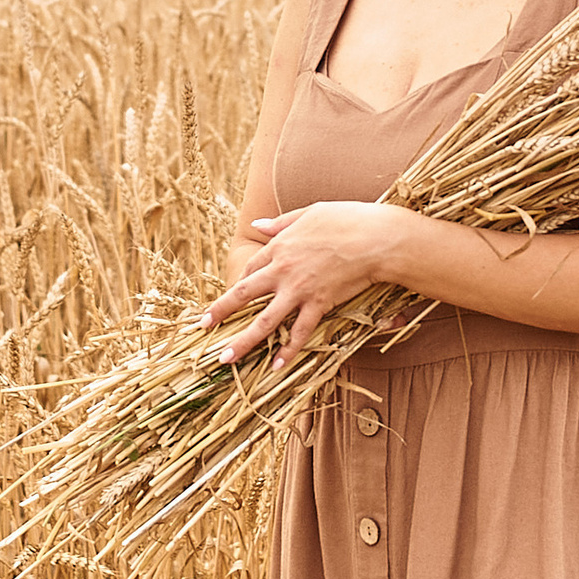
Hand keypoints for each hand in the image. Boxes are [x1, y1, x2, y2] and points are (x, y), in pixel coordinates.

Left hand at [201, 200, 405, 367]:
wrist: (375, 238)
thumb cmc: (346, 219)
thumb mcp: (308, 213)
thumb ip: (280, 223)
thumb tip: (257, 224)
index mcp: (278, 247)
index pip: (250, 269)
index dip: (238, 284)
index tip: (228, 297)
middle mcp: (282, 270)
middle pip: (244, 294)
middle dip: (221, 312)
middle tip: (204, 327)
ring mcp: (299, 290)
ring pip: (264, 320)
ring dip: (244, 341)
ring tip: (226, 358)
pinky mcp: (319, 304)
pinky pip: (300, 332)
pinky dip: (288, 350)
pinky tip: (276, 365)